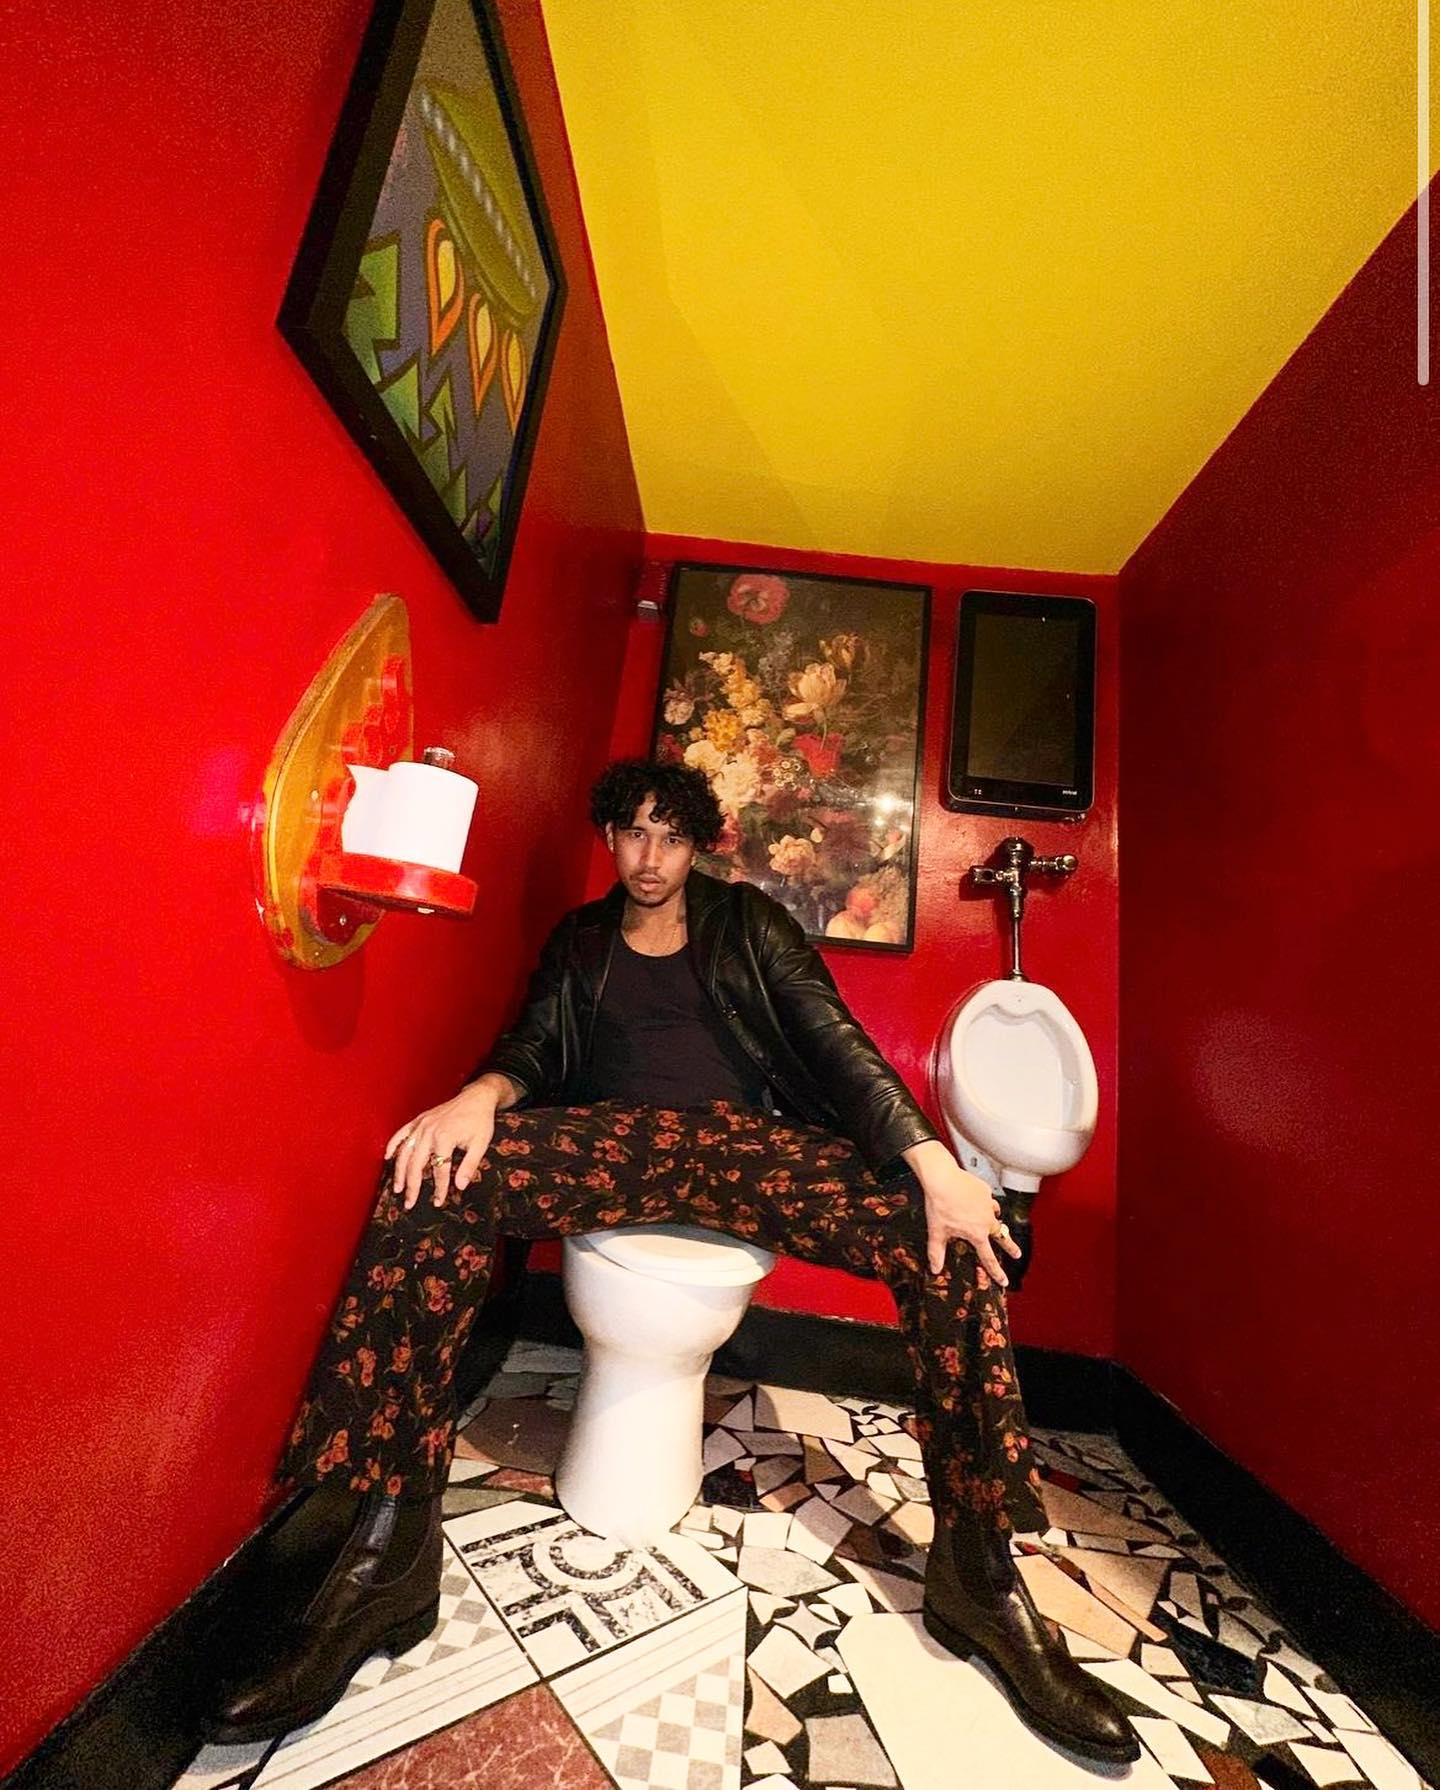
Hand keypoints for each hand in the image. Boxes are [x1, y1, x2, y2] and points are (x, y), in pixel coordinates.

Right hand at [385, 1085, 498, 1209]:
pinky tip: (387, 1157)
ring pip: (405, 1152)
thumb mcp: (480, 1144)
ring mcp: (421, 1125)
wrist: (477, 1097)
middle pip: (416, 1164)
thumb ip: (469, 1165)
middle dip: (412, 1186)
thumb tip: (460, 1186)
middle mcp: (429, 1132)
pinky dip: (393, 1144)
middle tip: (409, 1203)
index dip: (438, 1188)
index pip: (439, 1170)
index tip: (438, 1202)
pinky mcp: (419, 1120)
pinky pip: (401, 1133)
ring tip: (397, 1188)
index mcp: (445, 1138)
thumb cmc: (480, 1121)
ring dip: (399, 1171)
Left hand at [901, 1139, 1022, 1286]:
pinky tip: (978, 1200)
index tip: (1004, 1280)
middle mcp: (986, 1220)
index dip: (996, 1272)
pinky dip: (985, 1202)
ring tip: (994, 1220)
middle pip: (1002, 1237)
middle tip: (1017, 1254)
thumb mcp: (936, 1231)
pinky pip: (988, 1199)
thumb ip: (936, 1252)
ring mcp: (988, 1204)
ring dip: (995, 1220)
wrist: (942, 1178)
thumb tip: (935, 1268)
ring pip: (995, 1215)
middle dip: (1010, 1247)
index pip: (988, 1258)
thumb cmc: (939, 1205)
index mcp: (976, 1234)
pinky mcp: (985, 1190)